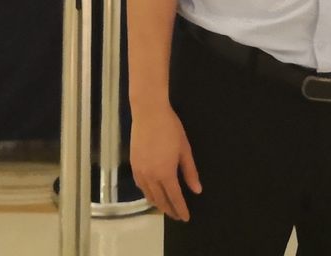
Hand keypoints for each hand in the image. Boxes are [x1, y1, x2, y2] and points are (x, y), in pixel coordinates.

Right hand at [130, 103, 201, 220]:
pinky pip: (140, 186)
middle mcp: (151, 176)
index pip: (174, 198)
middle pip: (160, 200)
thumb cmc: (170, 129)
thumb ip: (190, 172)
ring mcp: (140, 171)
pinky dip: (147, 193)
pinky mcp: (133, 165)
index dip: (181, 209)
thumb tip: (196, 190)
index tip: (186, 218)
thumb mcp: (185, 150)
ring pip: (148, 195)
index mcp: (166, 173)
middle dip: (169, 210)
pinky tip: (151, 193)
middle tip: (177, 216)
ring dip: (157, 203)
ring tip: (166, 207)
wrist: (148, 113)